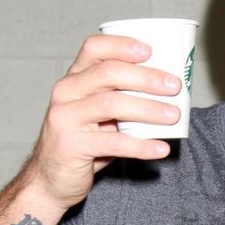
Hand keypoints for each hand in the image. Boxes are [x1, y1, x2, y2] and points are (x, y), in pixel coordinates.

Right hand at [27, 34, 181, 210]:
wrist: (49, 180)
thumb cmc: (81, 143)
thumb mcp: (97, 115)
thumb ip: (120, 99)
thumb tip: (167, 93)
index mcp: (73, 79)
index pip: (95, 48)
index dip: (122, 45)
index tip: (151, 50)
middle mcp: (66, 93)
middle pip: (109, 73)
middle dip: (146, 78)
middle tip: (174, 86)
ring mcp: (66, 118)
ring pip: (112, 105)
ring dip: (148, 109)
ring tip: (174, 116)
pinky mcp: (71, 146)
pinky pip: (114, 143)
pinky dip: (142, 145)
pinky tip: (161, 148)